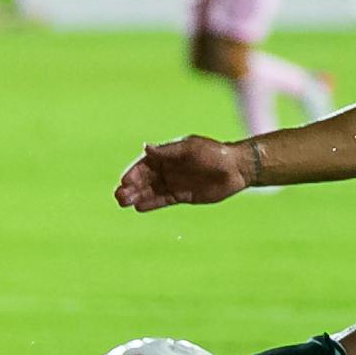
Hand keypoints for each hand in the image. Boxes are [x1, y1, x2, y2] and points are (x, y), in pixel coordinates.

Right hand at [116, 135, 252, 210]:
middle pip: (145, 179)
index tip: (124, 181)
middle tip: (119, 196)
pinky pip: (163, 200)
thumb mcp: (191, 149)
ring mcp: (175, 182)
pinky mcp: (183, 195)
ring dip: (137, 196)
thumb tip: (145, 147)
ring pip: (151, 191)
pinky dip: (152, 203)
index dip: (134, 173)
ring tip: (123, 203)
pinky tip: (139, 207)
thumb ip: (168, 151)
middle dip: (131, 187)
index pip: (145, 164)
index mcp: (168, 154)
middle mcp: (168, 169)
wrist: (236, 168)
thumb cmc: (214, 153)